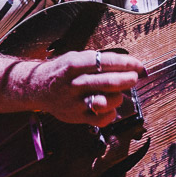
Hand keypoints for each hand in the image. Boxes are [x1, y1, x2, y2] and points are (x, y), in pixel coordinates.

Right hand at [22, 50, 144, 125]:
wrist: (37, 87)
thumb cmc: (62, 71)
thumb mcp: (75, 57)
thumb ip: (98, 60)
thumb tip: (126, 64)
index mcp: (74, 65)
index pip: (106, 62)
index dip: (126, 63)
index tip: (138, 65)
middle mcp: (75, 84)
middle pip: (109, 82)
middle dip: (127, 79)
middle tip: (134, 78)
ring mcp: (75, 102)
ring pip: (107, 101)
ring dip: (119, 96)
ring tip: (118, 92)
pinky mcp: (76, 117)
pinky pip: (101, 119)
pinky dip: (111, 113)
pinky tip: (110, 107)